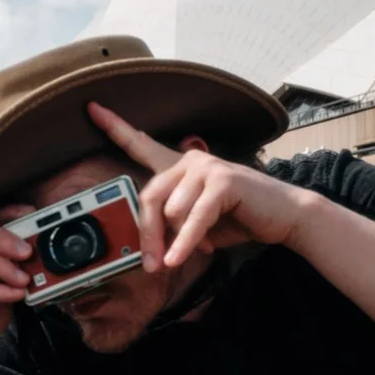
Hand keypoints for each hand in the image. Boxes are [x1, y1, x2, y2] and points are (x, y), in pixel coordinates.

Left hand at [88, 101, 315, 270]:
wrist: (283, 217)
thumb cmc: (238, 219)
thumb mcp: (196, 225)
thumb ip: (172, 225)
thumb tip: (150, 248)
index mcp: (179, 167)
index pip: (141, 145)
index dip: (115, 127)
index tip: (92, 109)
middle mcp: (189, 160)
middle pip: (149, 197)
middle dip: (148, 236)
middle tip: (150, 264)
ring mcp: (206, 167)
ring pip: (171, 211)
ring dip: (180, 240)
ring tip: (195, 250)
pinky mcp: (223, 181)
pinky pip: (192, 218)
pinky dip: (185, 242)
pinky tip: (179, 258)